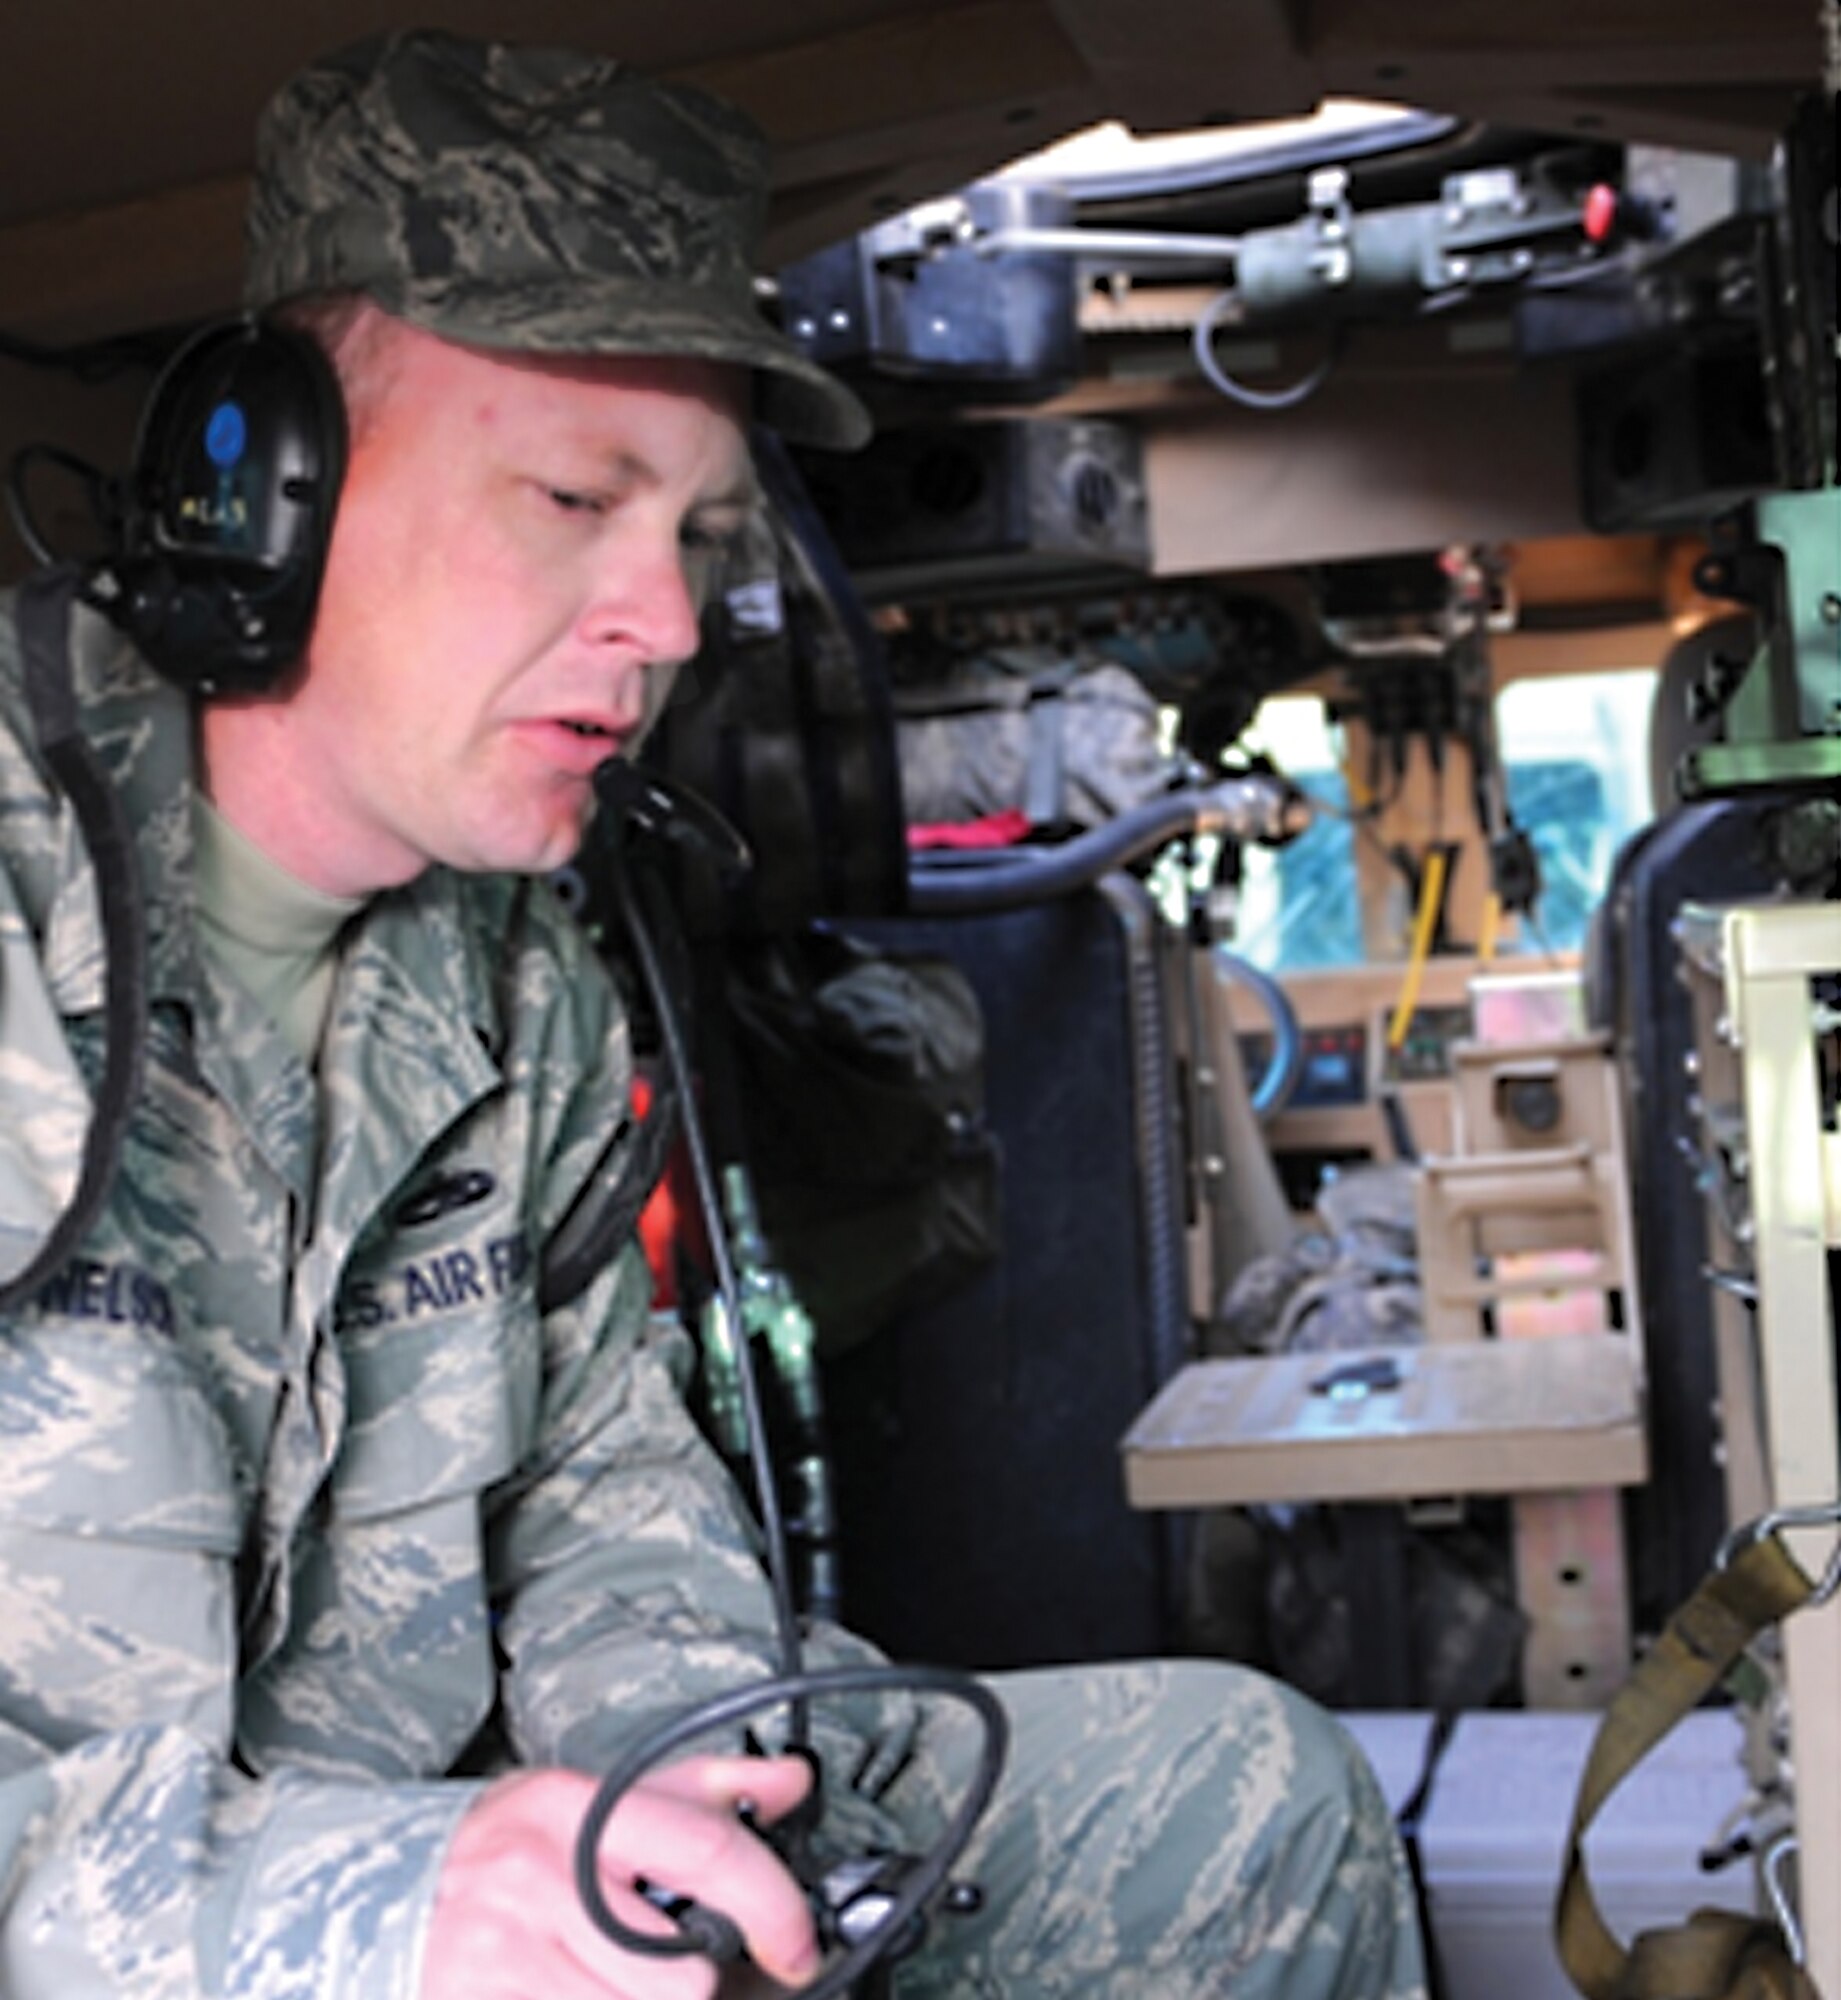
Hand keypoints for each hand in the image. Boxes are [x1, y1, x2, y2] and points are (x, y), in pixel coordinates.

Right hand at [421, 1754, 819, 1998]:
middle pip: (679, 1973)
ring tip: (594, 1983)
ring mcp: (501, 1952)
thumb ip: (695, 1792)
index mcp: (572, 1805)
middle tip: (638, 1962)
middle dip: (677, 1984)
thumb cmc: (498, 1852)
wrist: (365, 1896)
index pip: (704, 1845)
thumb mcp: (585, 1801)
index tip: (798, 1946)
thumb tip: (792, 1781)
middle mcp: (536, 1873)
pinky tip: (563, 1995)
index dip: (773, 1905)